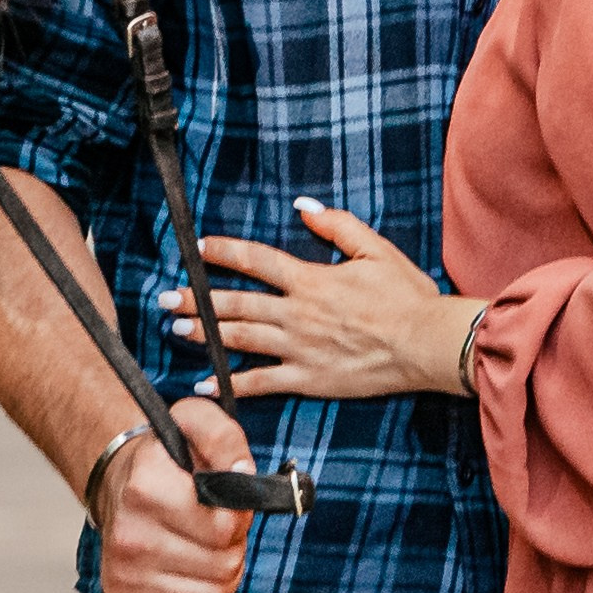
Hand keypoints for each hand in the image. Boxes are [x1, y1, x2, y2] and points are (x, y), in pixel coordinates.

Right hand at [93, 393, 255, 592]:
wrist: (118, 487)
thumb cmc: (164, 460)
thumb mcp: (195, 423)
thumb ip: (224, 438)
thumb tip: (243, 472)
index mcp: (146, 487)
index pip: (223, 527)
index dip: (237, 517)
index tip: (226, 504)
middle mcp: (130, 535)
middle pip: (222, 565)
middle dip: (233, 547)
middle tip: (219, 528)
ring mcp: (125, 574)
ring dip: (222, 576)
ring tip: (207, 549)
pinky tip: (192, 573)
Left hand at [162, 199, 478, 401]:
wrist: (427, 344)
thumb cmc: (406, 295)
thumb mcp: (375, 249)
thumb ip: (336, 226)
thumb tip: (302, 208)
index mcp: (311, 280)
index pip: (256, 260)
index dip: (224, 252)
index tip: (198, 249)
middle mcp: (298, 314)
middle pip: (236, 304)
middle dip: (197, 299)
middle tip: (165, 298)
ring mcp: (300, 350)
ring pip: (241, 341)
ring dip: (205, 335)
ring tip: (175, 330)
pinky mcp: (308, 379)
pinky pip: (262, 383)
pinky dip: (230, 383)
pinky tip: (206, 385)